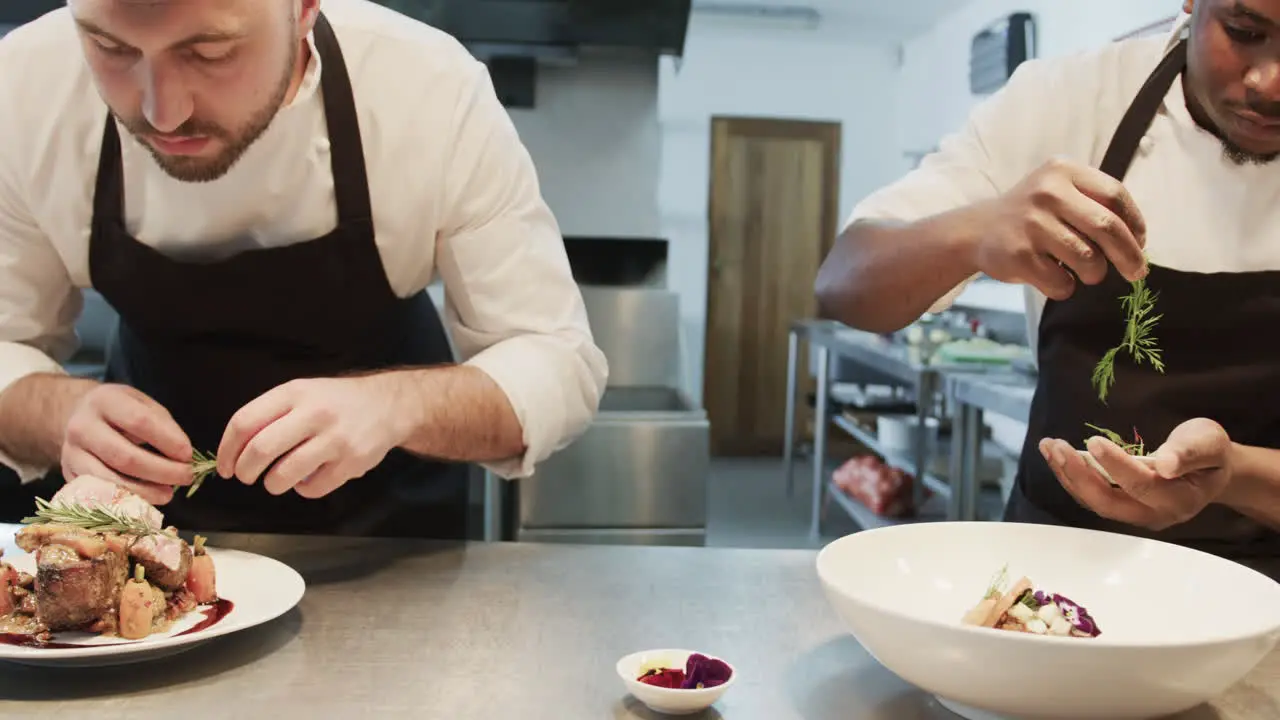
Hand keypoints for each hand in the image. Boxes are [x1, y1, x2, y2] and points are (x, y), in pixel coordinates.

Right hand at [62, 384, 193, 504]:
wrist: (78, 417)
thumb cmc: (120, 412)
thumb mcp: (143, 405)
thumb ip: (164, 426)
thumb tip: (183, 456)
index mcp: (105, 401)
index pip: (139, 422)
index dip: (167, 441)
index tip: (188, 454)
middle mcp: (82, 426)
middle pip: (124, 456)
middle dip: (161, 471)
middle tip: (186, 476)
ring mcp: (70, 453)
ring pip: (109, 479)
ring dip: (145, 491)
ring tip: (169, 493)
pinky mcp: (69, 475)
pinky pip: (99, 493)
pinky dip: (127, 499)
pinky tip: (147, 499)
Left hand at [216, 375, 414, 498]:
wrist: (389, 405)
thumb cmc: (337, 401)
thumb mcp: (302, 393)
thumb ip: (270, 414)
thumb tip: (234, 450)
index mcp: (295, 393)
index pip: (245, 422)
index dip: (226, 450)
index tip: (225, 466)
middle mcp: (315, 413)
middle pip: (260, 450)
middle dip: (245, 471)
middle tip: (245, 476)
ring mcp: (335, 439)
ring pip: (284, 474)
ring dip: (272, 484)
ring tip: (277, 480)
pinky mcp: (351, 463)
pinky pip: (312, 488)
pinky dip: (303, 489)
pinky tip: (309, 477)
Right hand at [967, 156, 1148, 300]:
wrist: (977, 230)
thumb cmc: (1032, 214)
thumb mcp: (1059, 190)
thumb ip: (1095, 203)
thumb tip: (1137, 241)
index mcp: (1063, 171)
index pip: (1115, 195)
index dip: (1135, 223)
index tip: (1140, 243)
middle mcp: (1047, 192)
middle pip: (1107, 227)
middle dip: (1129, 255)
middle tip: (1136, 273)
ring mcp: (1031, 224)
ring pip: (1088, 259)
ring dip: (1094, 273)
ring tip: (1085, 272)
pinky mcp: (1019, 255)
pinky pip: (1061, 282)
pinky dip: (1065, 287)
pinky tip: (1055, 277)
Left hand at [1039, 418, 1232, 530]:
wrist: (1209, 468)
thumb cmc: (1209, 452)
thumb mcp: (1207, 442)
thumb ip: (1189, 452)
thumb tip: (1165, 464)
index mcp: (1180, 499)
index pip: (1142, 485)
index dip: (1116, 465)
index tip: (1094, 441)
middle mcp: (1154, 515)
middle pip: (1108, 502)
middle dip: (1078, 475)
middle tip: (1058, 446)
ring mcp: (1135, 515)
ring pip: (1094, 501)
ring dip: (1068, 475)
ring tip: (1049, 446)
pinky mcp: (1121, 507)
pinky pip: (1091, 496)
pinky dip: (1071, 476)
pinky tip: (1056, 454)